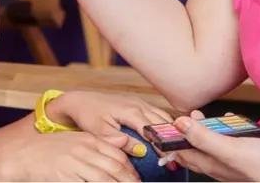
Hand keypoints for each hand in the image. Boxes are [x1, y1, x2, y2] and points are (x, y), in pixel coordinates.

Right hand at [0, 130, 138, 180]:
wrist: (20, 154)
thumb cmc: (47, 150)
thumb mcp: (74, 142)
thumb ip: (96, 145)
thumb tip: (120, 147)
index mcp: (88, 140)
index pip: (117, 155)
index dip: (130, 171)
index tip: (136, 181)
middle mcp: (84, 149)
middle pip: (115, 167)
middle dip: (129, 181)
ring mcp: (75, 163)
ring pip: (104, 178)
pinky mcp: (65, 176)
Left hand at [49, 91, 172, 158]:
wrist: (81, 101)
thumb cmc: (88, 115)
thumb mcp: (101, 131)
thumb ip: (121, 141)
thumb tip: (140, 150)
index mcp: (132, 111)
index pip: (154, 131)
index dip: (164, 146)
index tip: (171, 159)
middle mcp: (140, 104)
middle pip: (163, 124)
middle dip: (172, 141)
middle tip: (179, 157)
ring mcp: (141, 103)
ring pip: (164, 118)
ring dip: (172, 133)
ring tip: (178, 150)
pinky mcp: (139, 104)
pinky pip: (158, 114)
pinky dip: (166, 126)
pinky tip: (170, 137)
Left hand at [170, 111, 259, 180]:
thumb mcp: (230, 149)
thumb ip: (204, 137)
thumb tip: (179, 123)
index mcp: (210, 164)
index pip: (181, 152)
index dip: (169, 140)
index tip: (160, 127)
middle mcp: (219, 165)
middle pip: (195, 149)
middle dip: (187, 132)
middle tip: (184, 117)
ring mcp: (233, 161)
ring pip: (213, 145)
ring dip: (207, 130)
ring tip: (204, 117)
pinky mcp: (246, 156)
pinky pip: (230, 142)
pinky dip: (227, 131)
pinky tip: (232, 122)